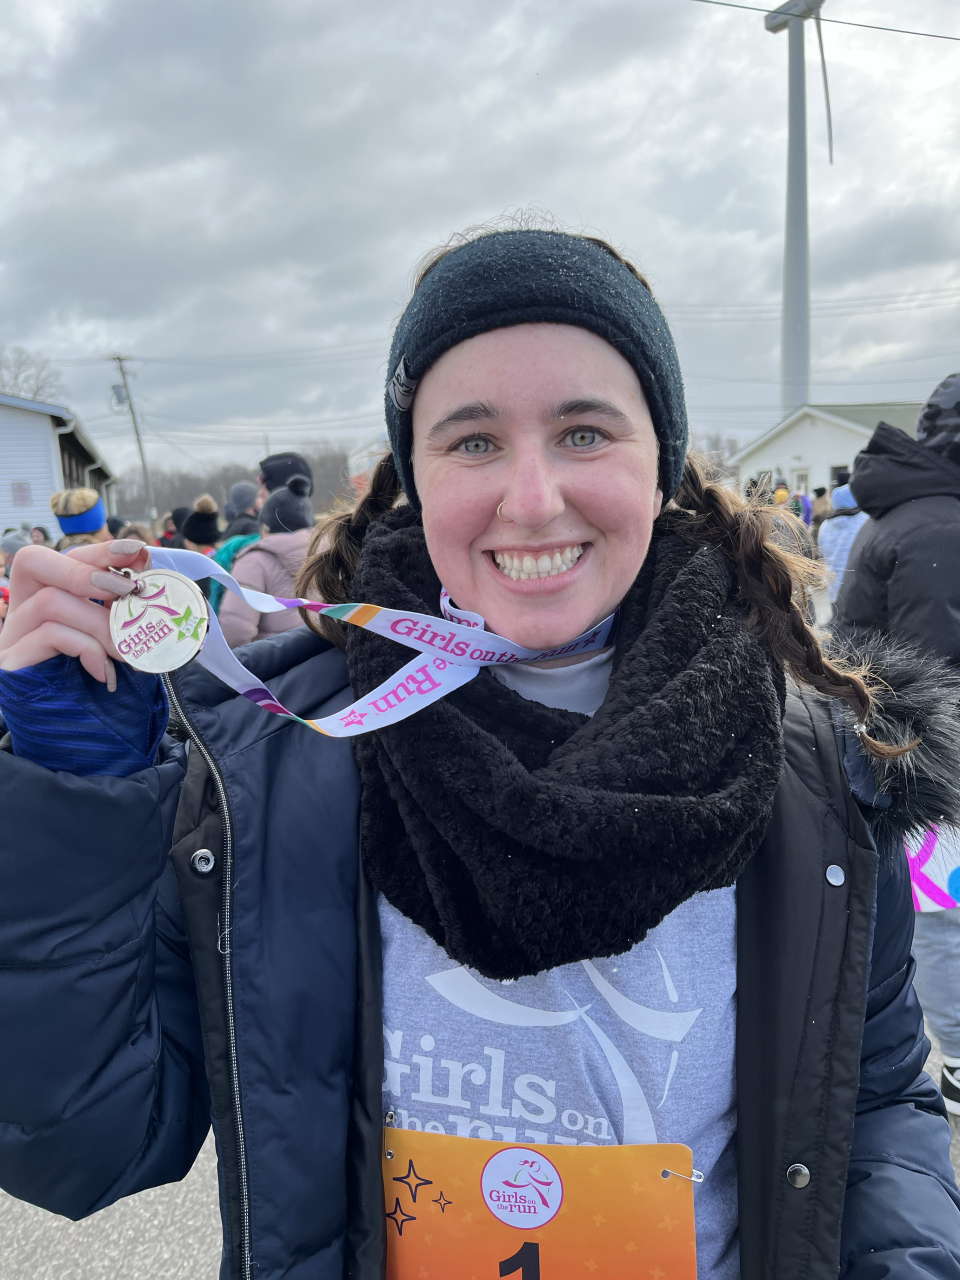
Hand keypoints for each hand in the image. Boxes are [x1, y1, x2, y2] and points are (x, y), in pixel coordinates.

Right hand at [0, 540, 150, 686]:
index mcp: (41, 596)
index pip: (60, 557)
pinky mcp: (12, 663)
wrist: (75, 741)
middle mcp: (19, 611)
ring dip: (100, 624)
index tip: (137, 551)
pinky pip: (50, 635)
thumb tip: (148, 568)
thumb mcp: (111, 639)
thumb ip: (120, 607)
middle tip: (128, 591)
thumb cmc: (95, 684)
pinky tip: (104, 673)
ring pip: (51, 602)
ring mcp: (11, 636)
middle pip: (33, 562)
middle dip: (87, 571)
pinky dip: (88, 650)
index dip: (98, 550)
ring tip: (126, 651)